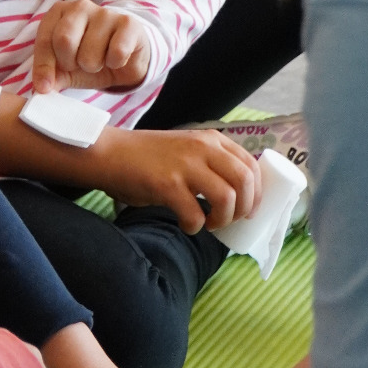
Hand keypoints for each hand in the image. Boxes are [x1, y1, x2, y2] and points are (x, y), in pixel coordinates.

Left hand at [31, 0, 150, 93]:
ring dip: (94, 66)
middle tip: (79, 64)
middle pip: (64, 41)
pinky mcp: (128, 23)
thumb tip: (41, 88)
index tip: (45, 87)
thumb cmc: (89, 58)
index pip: (44, 40)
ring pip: (90, 53)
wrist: (124, 59)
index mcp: (58, 12)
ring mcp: (106, 13)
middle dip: (70, 63)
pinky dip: (115, 63)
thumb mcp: (65, 69)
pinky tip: (116, 58)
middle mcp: (80, 7)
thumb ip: (51, 75)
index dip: (43, 67)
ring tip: (99, 60)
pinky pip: (116, 52)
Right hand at [87, 126, 261, 233]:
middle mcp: (202, 148)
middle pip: (245, 181)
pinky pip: (195, 214)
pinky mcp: (167, 184)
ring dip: (223, 219)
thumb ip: (210, 163)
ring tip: (210, 224)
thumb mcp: (186, 150)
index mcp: (210, 140)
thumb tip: (237, 197)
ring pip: (227, 197)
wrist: (109, 154)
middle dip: (245, 208)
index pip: (251, 165)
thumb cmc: (147, 158)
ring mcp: (184, 165)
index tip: (249, 210)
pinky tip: (186, 225)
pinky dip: (195, 227)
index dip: (257, 193)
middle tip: (231, 220)